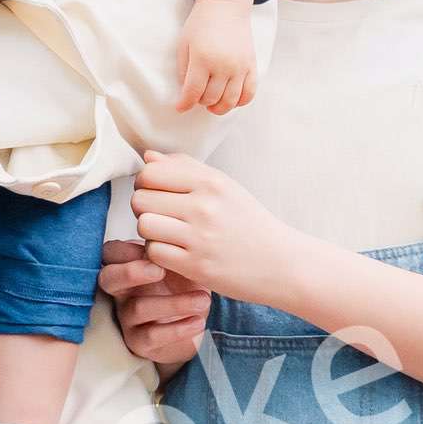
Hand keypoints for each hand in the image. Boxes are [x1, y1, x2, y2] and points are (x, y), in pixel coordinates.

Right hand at [96, 241, 209, 369]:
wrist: (194, 324)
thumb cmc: (182, 287)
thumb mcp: (177, 266)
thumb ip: (169, 251)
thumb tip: (173, 233)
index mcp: (126, 267)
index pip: (109, 253)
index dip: (126, 249)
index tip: (154, 246)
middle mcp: (121, 292)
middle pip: (109, 279)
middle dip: (131, 272)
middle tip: (160, 269)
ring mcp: (127, 318)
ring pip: (139, 308)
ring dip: (174, 302)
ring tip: (203, 300)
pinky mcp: (139, 342)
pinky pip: (152, 335)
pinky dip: (178, 328)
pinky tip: (199, 321)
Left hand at [128, 150, 310, 307]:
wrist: (282, 263)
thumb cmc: (249, 223)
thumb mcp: (224, 187)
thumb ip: (185, 168)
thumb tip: (148, 157)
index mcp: (211, 182)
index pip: (150, 172)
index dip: (146, 183)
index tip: (158, 193)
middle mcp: (204, 207)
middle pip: (140, 199)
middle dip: (144, 208)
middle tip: (162, 216)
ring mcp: (199, 238)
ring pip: (144, 225)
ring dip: (150, 232)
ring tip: (168, 235)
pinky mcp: (196, 266)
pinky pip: (154, 253)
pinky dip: (159, 254)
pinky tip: (176, 252)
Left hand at [175, 0, 259, 115]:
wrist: (225, 8)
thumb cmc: (200, 25)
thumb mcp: (184, 44)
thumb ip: (183, 70)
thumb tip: (187, 93)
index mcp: (202, 58)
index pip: (193, 92)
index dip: (184, 104)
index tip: (180, 107)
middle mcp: (223, 65)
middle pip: (211, 98)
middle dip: (200, 102)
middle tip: (196, 97)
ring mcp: (239, 67)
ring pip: (230, 101)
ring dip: (219, 108)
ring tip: (211, 104)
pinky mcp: (251, 66)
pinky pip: (249, 93)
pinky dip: (239, 102)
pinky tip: (230, 100)